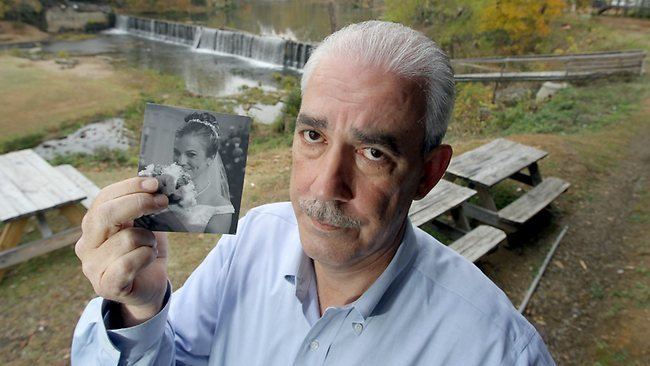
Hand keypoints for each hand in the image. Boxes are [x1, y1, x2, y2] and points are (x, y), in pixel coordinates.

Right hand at [75, 177, 169, 326]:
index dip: (129, 187)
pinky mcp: (105, 285)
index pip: (104, 198)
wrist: (149, 287)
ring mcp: (92, 266)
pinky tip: (149, 258)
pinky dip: (146, 256)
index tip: (154, 183)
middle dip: (138, 203)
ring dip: (148, 239)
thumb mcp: (146, 224)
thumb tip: (157, 185)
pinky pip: (128, 264)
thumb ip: (145, 207)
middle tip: (163, 202)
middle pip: (106, 214)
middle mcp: (86, 244)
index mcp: (93, 224)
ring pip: (126, 239)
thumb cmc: (145, 251)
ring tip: (151, 246)